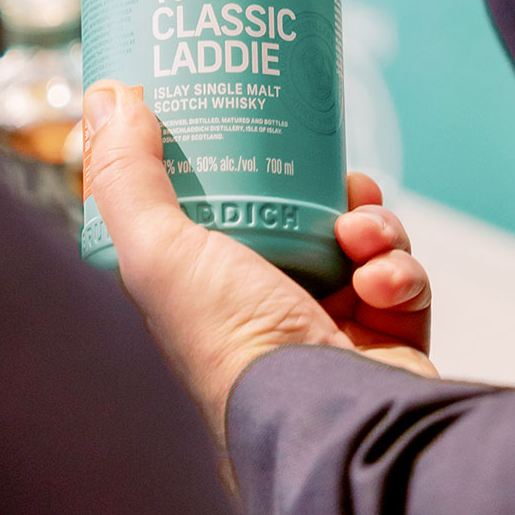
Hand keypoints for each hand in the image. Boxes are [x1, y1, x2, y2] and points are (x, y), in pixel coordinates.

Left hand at [82, 81, 436, 447]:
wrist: (320, 415)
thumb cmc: (230, 342)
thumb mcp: (159, 250)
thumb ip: (131, 177)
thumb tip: (110, 99)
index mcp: (209, 292)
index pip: (228, 218)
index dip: (249, 173)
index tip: (267, 131)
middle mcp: (267, 311)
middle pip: (306, 222)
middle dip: (330, 194)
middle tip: (341, 181)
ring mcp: (331, 329)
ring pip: (364, 245)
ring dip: (373, 229)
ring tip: (361, 235)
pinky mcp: (389, 343)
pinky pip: (405, 284)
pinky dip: (401, 275)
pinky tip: (382, 282)